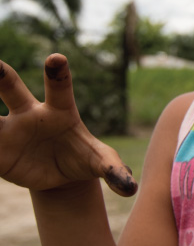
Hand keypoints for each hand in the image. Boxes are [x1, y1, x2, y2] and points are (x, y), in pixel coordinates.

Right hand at [0, 54, 136, 195]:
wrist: (60, 175)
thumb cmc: (84, 159)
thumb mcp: (101, 164)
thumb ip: (115, 171)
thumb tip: (129, 188)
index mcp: (61, 111)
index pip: (60, 88)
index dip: (58, 73)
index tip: (56, 57)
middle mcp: (29, 114)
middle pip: (11, 89)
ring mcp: (7, 130)